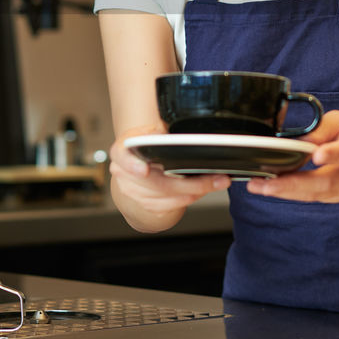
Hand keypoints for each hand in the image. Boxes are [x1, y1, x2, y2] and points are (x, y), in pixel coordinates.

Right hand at [110, 124, 229, 224]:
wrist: (139, 165)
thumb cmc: (148, 145)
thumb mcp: (152, 131)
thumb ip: (161, 132)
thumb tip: (181, 136)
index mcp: (121, 151)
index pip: (122, 157)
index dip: (133, 164)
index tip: (146, 170)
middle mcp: (123, 174)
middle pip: (157, 183)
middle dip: (191, 183)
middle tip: (216, 178)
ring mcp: (134, 193)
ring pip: (169, 197)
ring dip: (196, 191)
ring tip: (216, 182)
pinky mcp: (147, 206)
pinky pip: (171, 206)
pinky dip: (189, 198)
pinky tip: (202, 190)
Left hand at [246, 110, 338, 202]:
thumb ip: (324, 128)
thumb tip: (299, 140)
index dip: (333, 153)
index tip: (317, 155)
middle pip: (326, 181)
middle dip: (293, 183)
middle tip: (265, 183)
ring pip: (316, 194)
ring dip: (285, 191)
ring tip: (258, 186)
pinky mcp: (338, 198)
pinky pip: (312, 197)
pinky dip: (290, 193)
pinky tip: (269, 188)